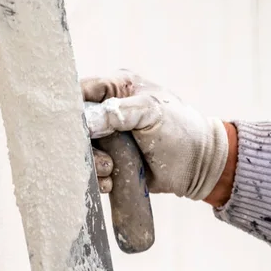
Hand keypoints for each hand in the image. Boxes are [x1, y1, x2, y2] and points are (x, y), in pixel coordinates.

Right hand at [80, 70, 233, 203]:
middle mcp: (107, 111)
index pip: (82, 90)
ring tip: (110, 170)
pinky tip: (110, 182)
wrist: (200, 167)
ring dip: (92, 163)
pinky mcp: (109, 161)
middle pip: (76, 125)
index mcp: (117, 88)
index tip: (71, 125)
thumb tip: (86, 123)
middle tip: (100, 155)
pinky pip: (91, 170)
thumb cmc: (181, 131)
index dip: (71, 106)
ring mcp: (107, 139)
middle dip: (82, 143)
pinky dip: (97, 178)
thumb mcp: (152, 112)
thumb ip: (119, 112)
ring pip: (81, 150)